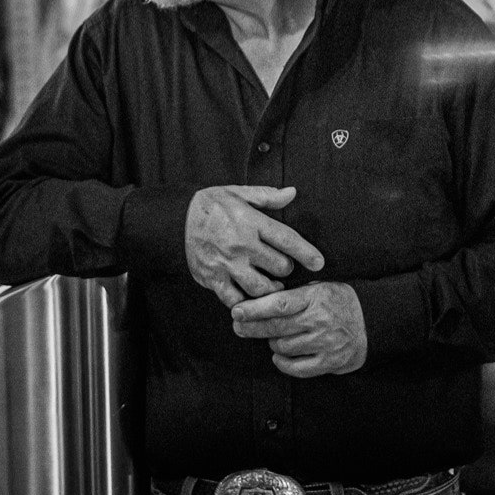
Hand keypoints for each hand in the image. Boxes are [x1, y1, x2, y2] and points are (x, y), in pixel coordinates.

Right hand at [184, 186, 324, 308]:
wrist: (175, 219)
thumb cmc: (211, 205)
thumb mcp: (238, 192)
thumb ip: (266, 196)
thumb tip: (293, 193)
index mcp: (250, 221)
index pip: (286, 239)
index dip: (306, 253)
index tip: (319, 263)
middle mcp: (241, 244)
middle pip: (278, 267)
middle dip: (285, 269)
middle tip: (282, 267)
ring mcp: (227, 264)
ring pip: (260, 288)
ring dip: (270, 289)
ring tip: (271, 284)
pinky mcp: (213, 278)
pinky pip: (235, 299)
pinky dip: (245, 301)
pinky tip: (249, 296)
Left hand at [229, 281, 367, 377]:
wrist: (371, 322)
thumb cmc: (339, 302)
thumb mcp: (320, 288)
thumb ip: (294, 294)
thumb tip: (259, 300)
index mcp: (315, 297)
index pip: (279, 303)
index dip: (255, 309)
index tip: (237, 311)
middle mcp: (319, 320)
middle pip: (276, 327)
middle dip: (252, 327)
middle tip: (238, 327)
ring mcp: (324, 343)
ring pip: (283, 347)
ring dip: (272, 343)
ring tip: (273, 336)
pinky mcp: (329, 361)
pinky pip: (296, 367)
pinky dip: (283, 363)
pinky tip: (279, 356)